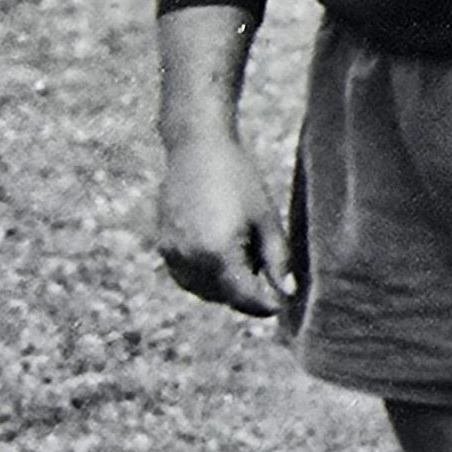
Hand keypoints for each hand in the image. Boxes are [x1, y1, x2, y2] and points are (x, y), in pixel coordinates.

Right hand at [157, 130, 294, 318]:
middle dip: (246, 293)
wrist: (197, 146)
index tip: (280, 302)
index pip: (245, 299)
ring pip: (203, 290)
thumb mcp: (265, 218)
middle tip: (262, 268)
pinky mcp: (164, 244)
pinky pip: (186, 276)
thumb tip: (287, 293)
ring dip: (224, 287)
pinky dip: (203, 276)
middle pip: (224, 297)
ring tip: (241, 255)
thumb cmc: (238, 178)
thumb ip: (277, 260)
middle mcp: (191, 258)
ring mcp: (173, 252)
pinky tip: (218, 253)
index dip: (266, 306)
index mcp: (218, 252)